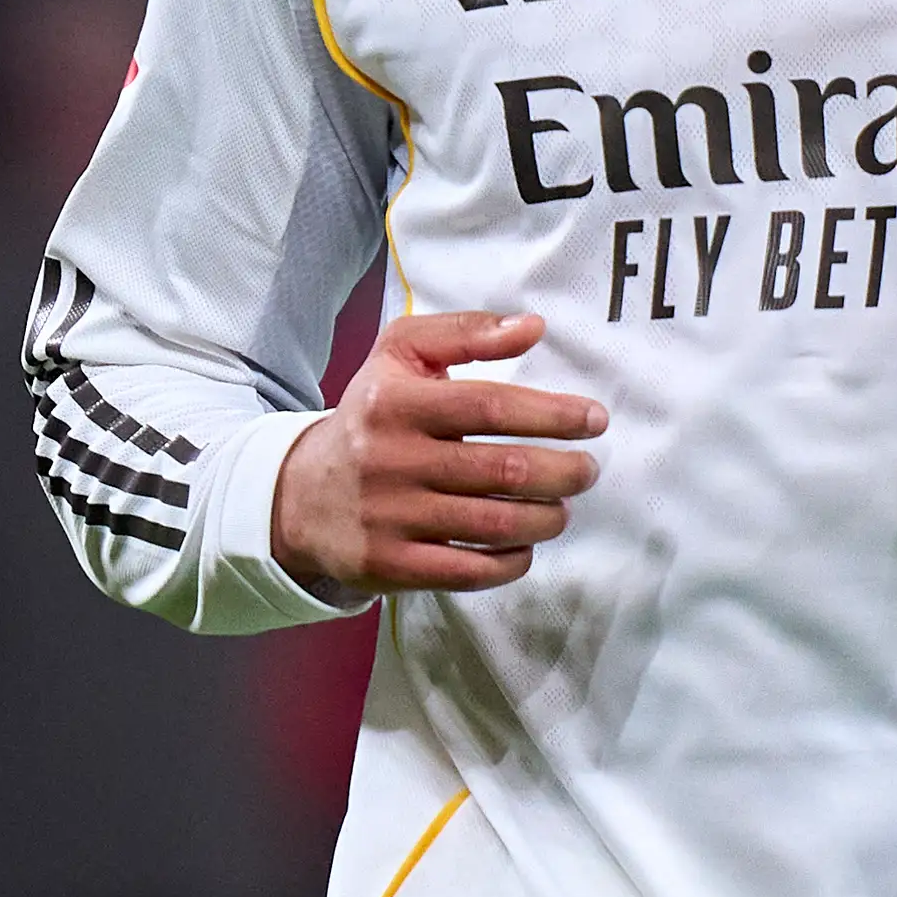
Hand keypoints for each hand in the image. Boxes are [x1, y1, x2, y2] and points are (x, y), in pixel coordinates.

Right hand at [271, 312, 607, 593]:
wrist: (302, 494)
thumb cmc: (371, 416)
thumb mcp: (400, 355)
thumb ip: (465, 334)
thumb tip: (533, 326)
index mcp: (394, 401)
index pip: (490, 406)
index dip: (553, 414)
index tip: (594, 420)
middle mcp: (388, 459)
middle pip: (502, 469)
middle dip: (563, 471)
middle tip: (587, 469)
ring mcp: (388, 517)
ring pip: (493, 523)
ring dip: (546, 517)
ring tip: (562, 507)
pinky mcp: (389, 565)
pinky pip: (469, 569)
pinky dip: (511, 561)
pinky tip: (526, 545)